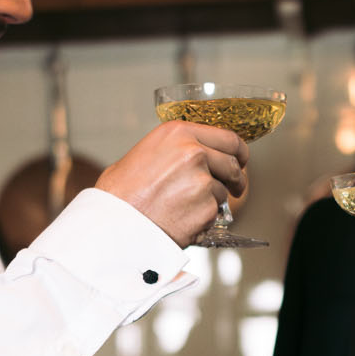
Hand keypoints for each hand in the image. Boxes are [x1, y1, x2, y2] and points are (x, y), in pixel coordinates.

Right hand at [97, 122, 247, 246]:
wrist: (113, 222)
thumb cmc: (120, 191)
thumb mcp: (145, 153)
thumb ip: (174, 150)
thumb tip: (197, 155)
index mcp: (178, 133)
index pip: (228, 138)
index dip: (239, 152)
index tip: (241, 160)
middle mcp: (194, 152)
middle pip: (233, 164)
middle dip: (237, 178)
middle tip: (235, 188)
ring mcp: (202, 181)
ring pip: (223, 192)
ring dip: (212, 201)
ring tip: (185, 208)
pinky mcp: (205, 208)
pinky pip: (214, 214)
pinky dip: (203, 219)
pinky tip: (181, 220)